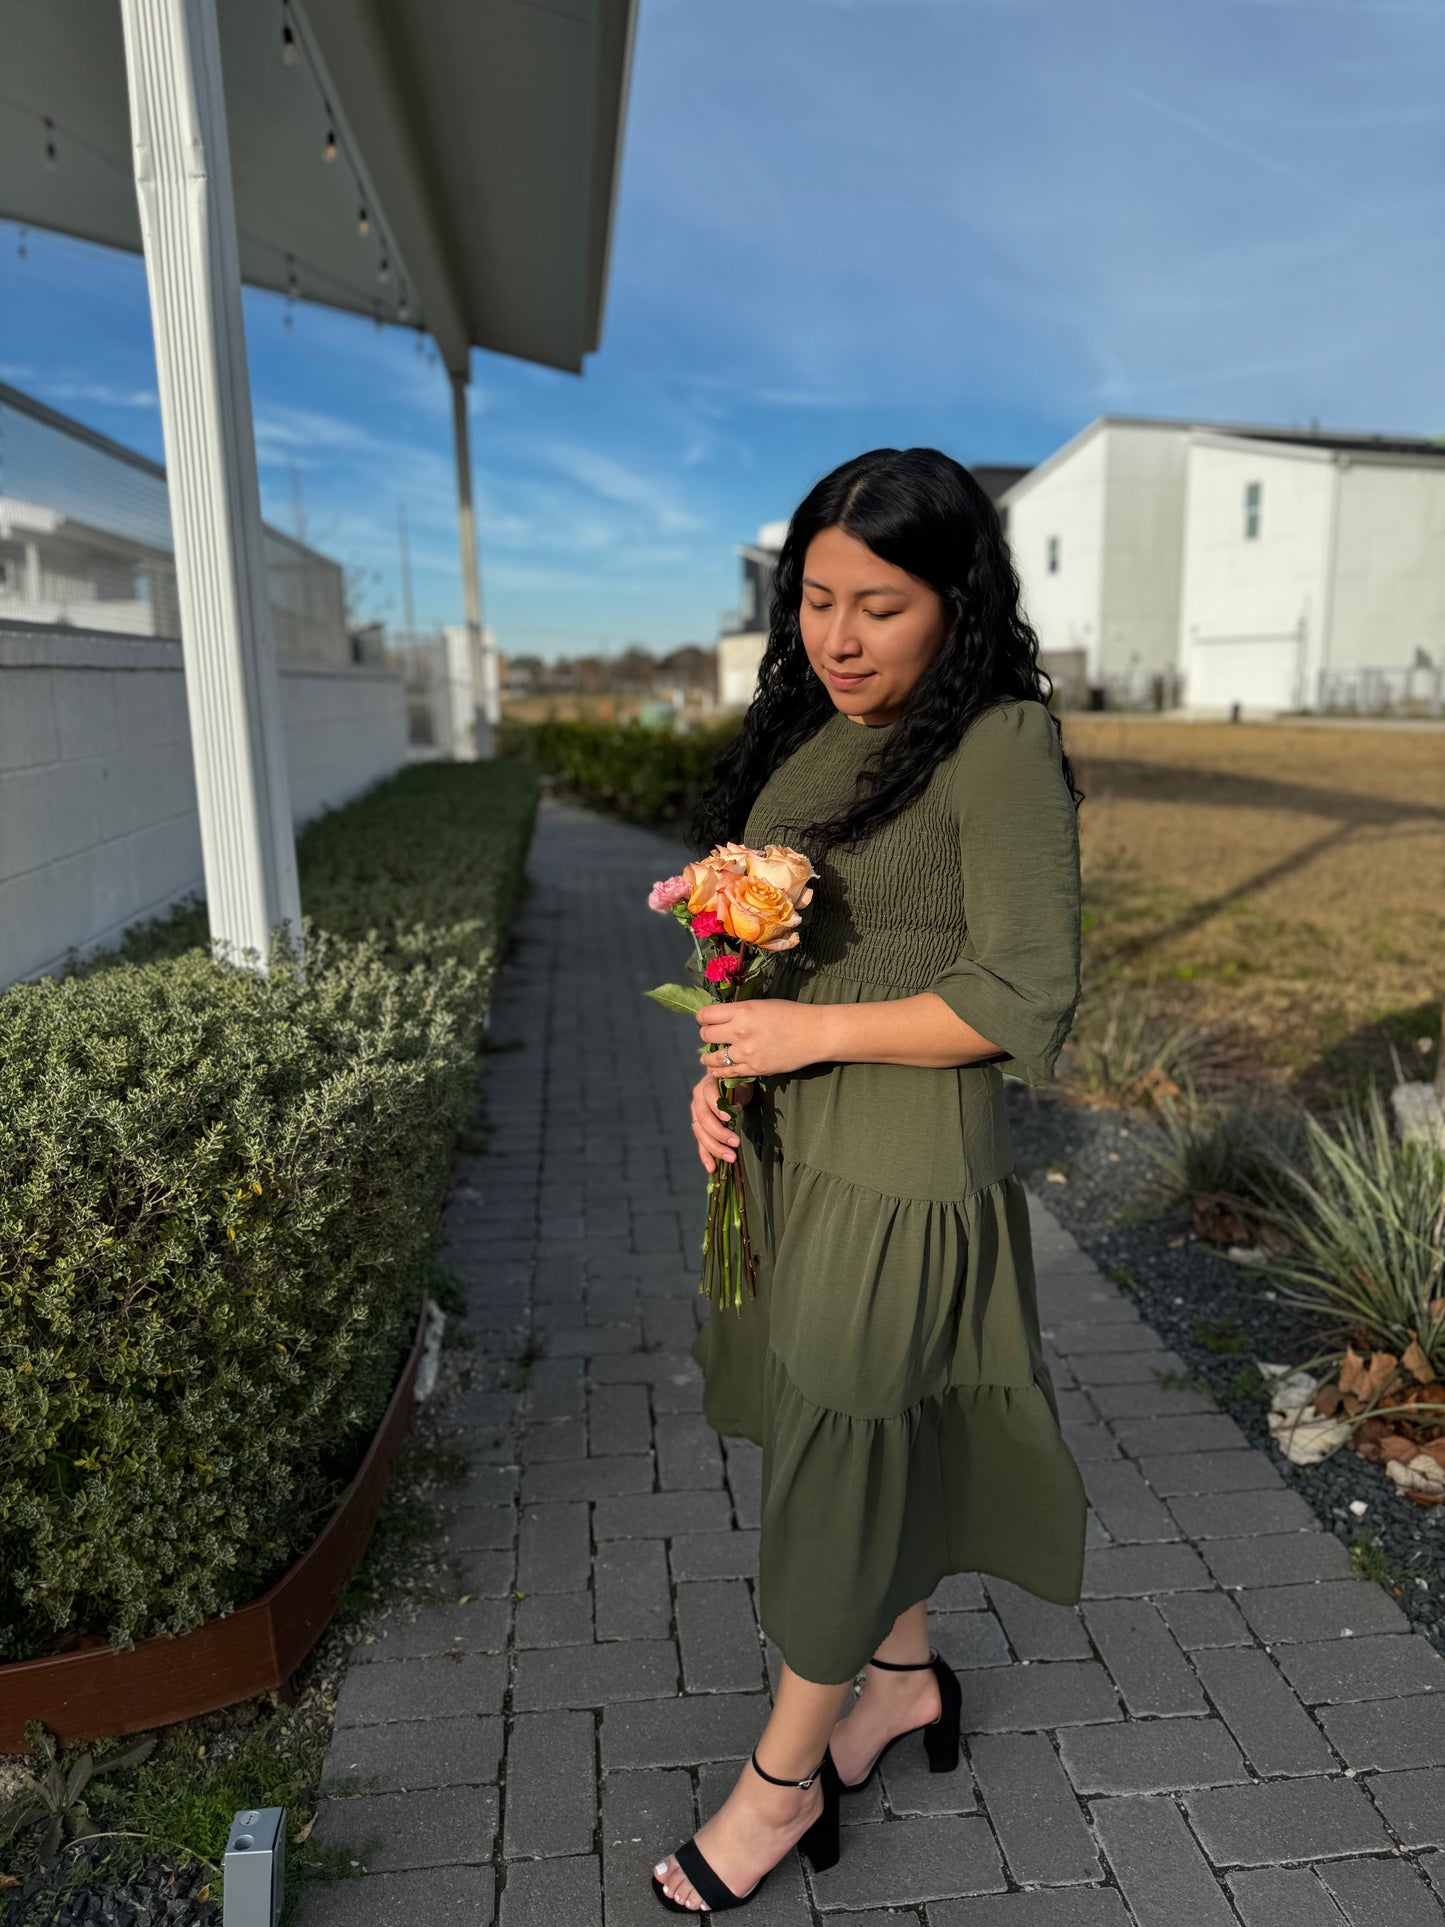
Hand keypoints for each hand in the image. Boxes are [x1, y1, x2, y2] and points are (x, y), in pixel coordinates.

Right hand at [690, 1071, 752, 1171]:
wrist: (726, 1085)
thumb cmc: (737, 1084)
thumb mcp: (741, 1083)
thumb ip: (738, 1092)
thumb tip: (735, 1108)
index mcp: (707, 1085)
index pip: (708, 1095)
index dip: (717, 1107)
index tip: (729, 1117)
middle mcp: (697, 1101)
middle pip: (704, 1119)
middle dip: (719, 1133)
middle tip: (735, 1143)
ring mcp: (696, 1116)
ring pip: (701, 1134)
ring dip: (715, 1148)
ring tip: (731, 1157)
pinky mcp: (699, 1129)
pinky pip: (700, 1144)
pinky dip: (706, 1157)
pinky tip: (712, 1168)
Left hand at [695, 998, 825, 1082]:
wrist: (814, 1033)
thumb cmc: (790, 1014)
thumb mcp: (761, 1004)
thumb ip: (739, 1011)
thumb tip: (719, 1017)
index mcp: (742, 1010)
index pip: (705, 1015)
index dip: (702, 1017)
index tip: (705, 1020)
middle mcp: (740, 1031)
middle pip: (706, 1035)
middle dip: (706, 1034)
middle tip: (710, 1036)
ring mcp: (746, 1052)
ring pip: (713, 1057)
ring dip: (707, 1056)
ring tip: (707, 1056)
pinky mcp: (754, 1068)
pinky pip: (728, 1072)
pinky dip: (718, 1070)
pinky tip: (716, 1068)